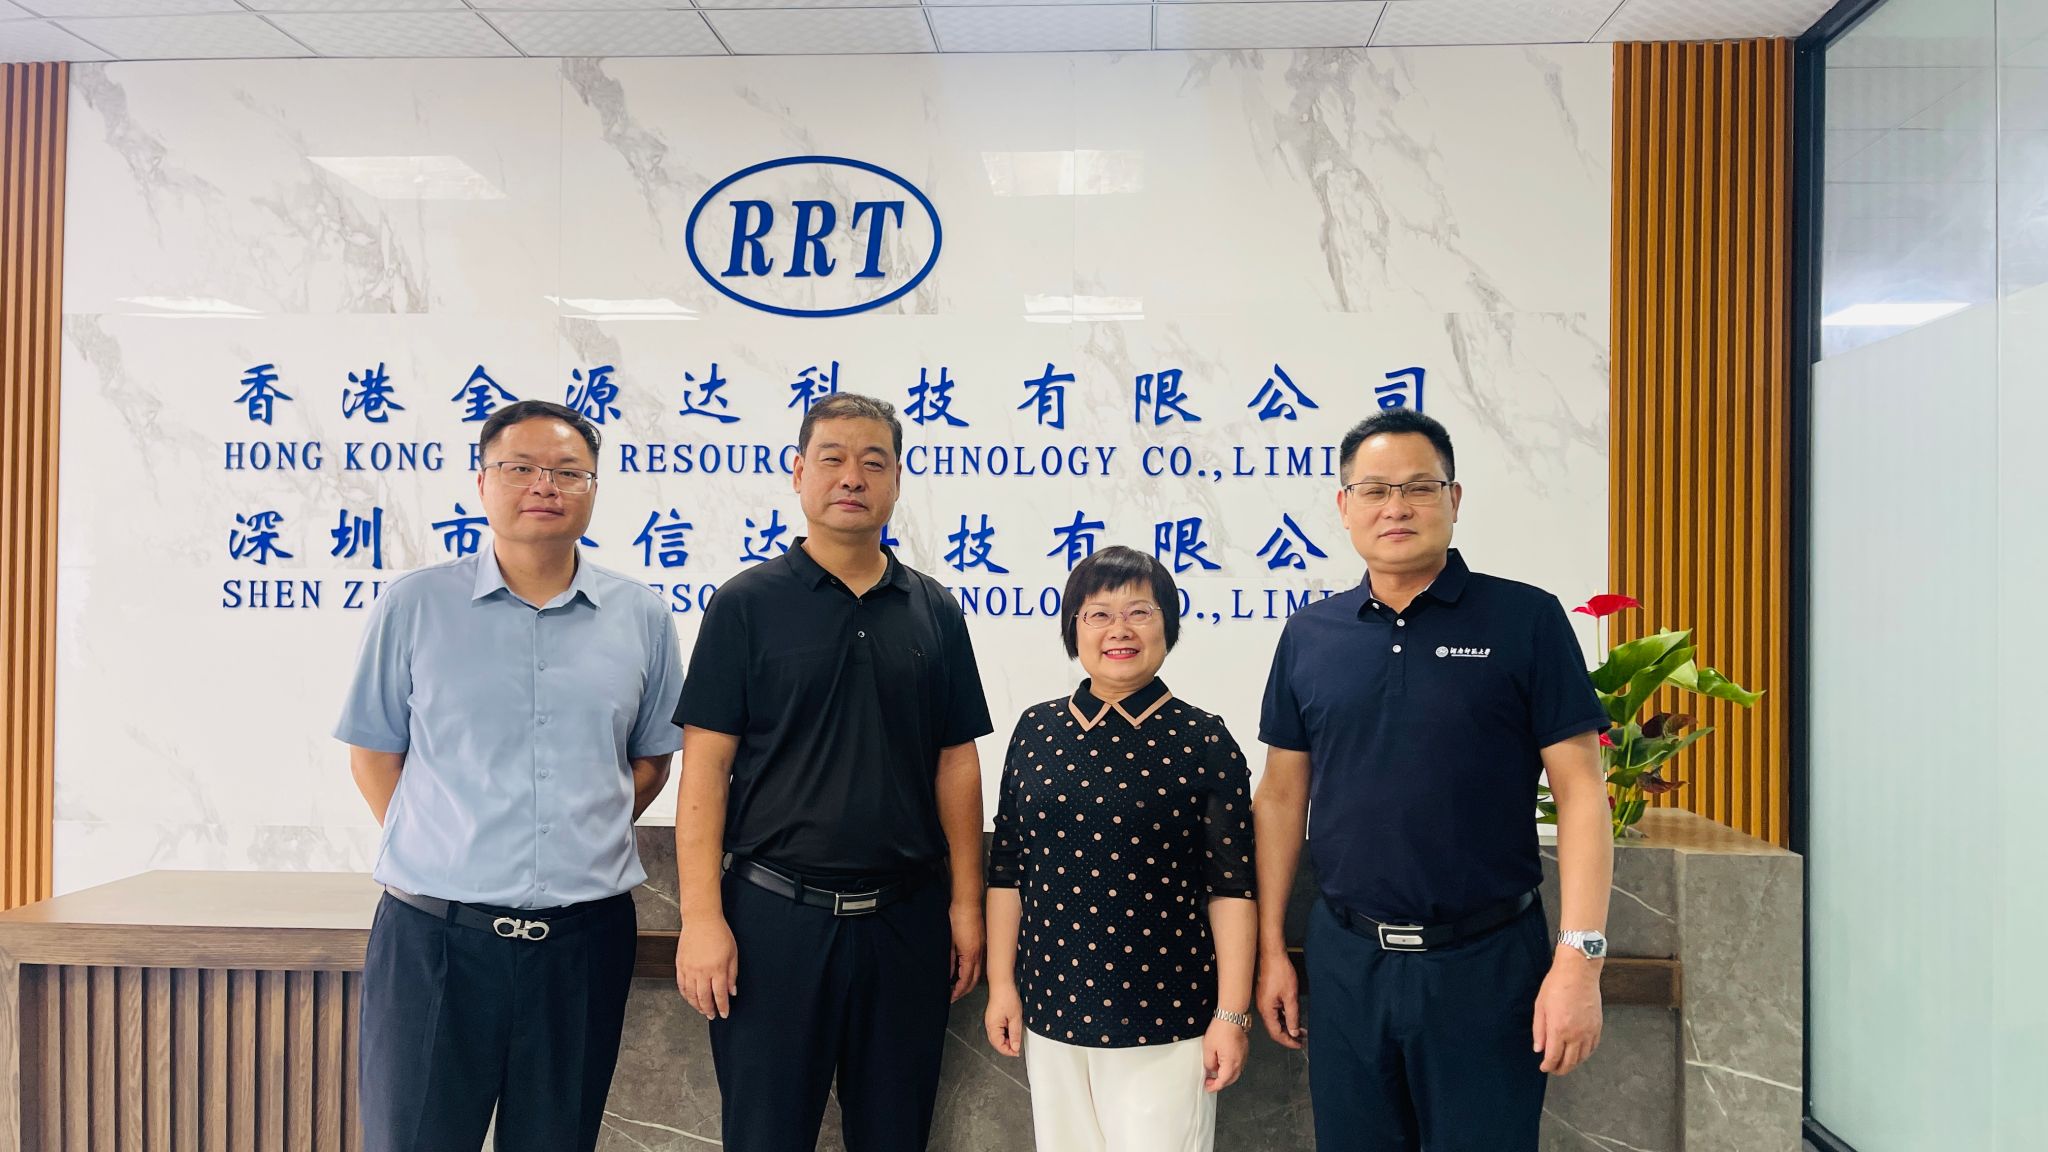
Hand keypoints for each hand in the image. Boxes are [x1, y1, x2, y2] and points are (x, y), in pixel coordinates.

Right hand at [675, 916, 738, 1020]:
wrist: (701, 920)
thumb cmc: (719, 933)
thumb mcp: (733, 953)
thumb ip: (732, 974)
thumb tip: (732, 991)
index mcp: (717, 969)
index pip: (720, 995)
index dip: (722, 1007)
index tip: (724, 1014)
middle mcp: (702, 971)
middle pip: (704, 998)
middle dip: (709, 1010)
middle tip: (712, 1015)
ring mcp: (689, 969)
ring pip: (691, 995)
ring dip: (697, 1005)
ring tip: (702, 1010)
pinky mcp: (680, 965)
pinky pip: (681, 985)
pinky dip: (685, 995)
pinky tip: (690, 998)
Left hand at [949, 899, 984, 1002]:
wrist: (968, 903)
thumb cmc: (957, 919)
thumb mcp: (949, 942)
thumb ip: (950, 960)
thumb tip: (948, 974)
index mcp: (970, 955)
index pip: (965, 980)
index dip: (958, 990)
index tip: (951, 997)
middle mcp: (979, 954)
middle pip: (974, 979)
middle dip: (965, 990)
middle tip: (954, 996)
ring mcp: (982, 949)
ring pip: (978, 972)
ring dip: (970, 982)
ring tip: (959, 987)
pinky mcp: (982, 943)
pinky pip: (979, 963)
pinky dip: (973, 971)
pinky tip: (966, 971)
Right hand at [984, 982, 1024, 1056]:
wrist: (1002, 984)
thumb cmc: (1007, 997)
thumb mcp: (1015, 1018)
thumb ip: (1015, 1034)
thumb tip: (1015, 1047)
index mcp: (993, 1027)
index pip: (999, 1046)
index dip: (1008, 1051)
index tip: (1017, 1052)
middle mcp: (989, 1025)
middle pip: (996, 1043)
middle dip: (1007, 1047)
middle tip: (1018, 1045)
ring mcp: (990, 1022)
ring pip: (997, 1037)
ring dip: (1006, 1040)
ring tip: (1016, 1036)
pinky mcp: (993, 1018)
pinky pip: (998, 1031)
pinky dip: (1005, 1033)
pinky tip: (1012, 1029)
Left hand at [1203, 1017, 1249, 1091]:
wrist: (1230, 1016)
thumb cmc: (1219, 1031)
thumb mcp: (1208, 1048)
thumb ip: (1209, 1063)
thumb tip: (1211, 1070)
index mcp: (1231, 1064)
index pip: (1222, 1081)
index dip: (1214, 1086)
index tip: (1207, 1087)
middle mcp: (1240, 1062)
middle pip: (1231, 1079)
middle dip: (1220, 1083)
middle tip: (1209, 1081)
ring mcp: (1244, 1056)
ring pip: (1235, 1073)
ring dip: (1226, 1076)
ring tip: (1215, 1073)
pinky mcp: (1244, 1050)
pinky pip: (1238, 1064)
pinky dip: (1230, 1068)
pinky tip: (1223, 1064)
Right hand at [1256, 947, 1304, 1048]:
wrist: (1272, 955)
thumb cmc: (1280, 972)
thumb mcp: (1291, 997)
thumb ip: (1293, 1016)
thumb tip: (1294, 1031)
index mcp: (1267, 1010)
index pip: (1276, 1033)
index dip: (1288, 1041)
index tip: (1299, 1044)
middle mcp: (1263, 1008)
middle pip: (1275, 1028)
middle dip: (1289, 1035)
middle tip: (1302, 1039)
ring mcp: (1264, 1002)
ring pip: (1275, 1020)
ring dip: (1287, 1026)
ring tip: (1301, 1029)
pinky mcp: (1266, 997)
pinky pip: (1274, 1012)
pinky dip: (1284, 1017)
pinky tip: (1293, 1016)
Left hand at [1533, 947, 1603, 1074]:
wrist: (1578, 972)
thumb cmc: (1556, 985)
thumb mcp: (1540, 1006)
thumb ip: (1539, 1030)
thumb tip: (1538, 1049)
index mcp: (1558, 1029)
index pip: (1553, 1058)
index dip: (1548, 1066)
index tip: (1544, 1067)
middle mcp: (1575, 1034)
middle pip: (1569, 1062)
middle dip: (1560, 1069)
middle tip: (1554, 1069)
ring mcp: (1588, 1031)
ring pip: (1582, 1057)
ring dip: (1573, 1064)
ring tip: (1565, 1063)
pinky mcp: (1598, 1026)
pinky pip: (1592, 1047)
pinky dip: (1585, 1054)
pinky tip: (1579, 1053)